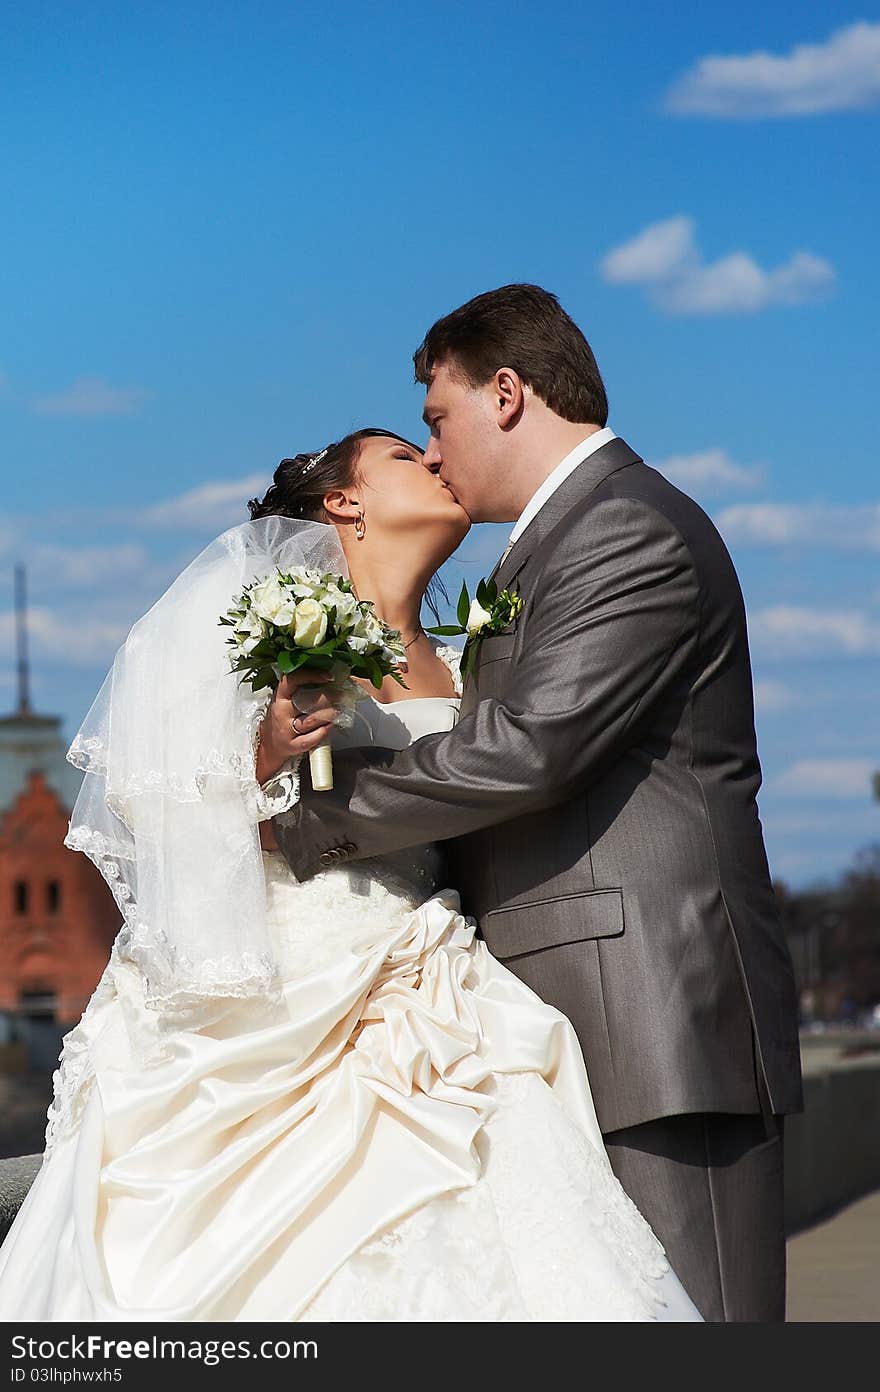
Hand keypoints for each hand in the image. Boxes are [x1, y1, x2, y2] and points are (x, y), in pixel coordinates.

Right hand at [256, 669, 343, 783]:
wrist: (271, 744)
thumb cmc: (284, 718)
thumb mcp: (287, 701)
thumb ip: (303, 690)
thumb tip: (329, 679)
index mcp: (280, 697)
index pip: (291, 681)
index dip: (311, 676)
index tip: (328, 676)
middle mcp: (282, 713)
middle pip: (306, 702)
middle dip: (328, 697)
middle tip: (341, 695)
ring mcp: (286, 730)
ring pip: (312, 720)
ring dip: (329, 714)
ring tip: (338, 710)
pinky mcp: (293, 745)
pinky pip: (312, 738)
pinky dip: (324, 731)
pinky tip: (330, 725)